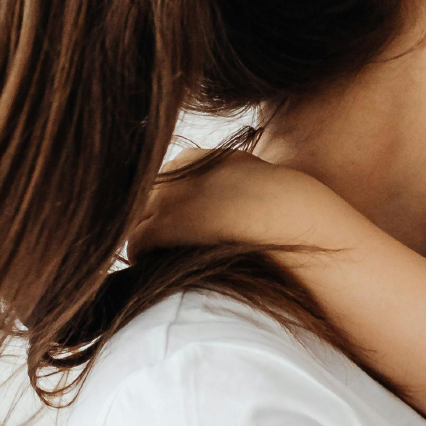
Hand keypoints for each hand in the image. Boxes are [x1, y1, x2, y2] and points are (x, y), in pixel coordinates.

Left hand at [142, 150, 330, 248]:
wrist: (291, 214)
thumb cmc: (280, 202)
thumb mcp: (244, 173)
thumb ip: (217, 180)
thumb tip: (205, 205)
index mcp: (190, 158)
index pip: (156, 185)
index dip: (164, 211)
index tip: (176, 230)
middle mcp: (173, 173)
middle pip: (141, 203)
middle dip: (149, 223)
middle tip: (164, 248)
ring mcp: (166, 198)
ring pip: (134, 222)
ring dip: (145, 241)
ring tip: (161, 259)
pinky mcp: (164, 224)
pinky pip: (136, 243)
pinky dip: (141, 256)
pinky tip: (155, 266)